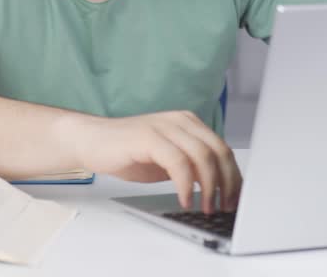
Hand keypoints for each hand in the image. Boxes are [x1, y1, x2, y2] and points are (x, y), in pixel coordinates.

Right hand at [57, 111, 240, 212]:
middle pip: (218, 151)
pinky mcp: (149, 137)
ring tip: (205, 207)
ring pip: (202, 156)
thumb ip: (190, 167)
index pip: (223, 148)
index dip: (233, 176)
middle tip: (223, 207)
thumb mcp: (167, 160)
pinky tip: (184, 200)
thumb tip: (217, 188)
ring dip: (209, 187)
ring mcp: (164, 127)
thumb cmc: (127, 152)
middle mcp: (180, 121)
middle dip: (226, 183)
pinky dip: (186, 185)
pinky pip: (178, 163)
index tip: (235, 199)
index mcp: (189, 123)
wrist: (91, 141)